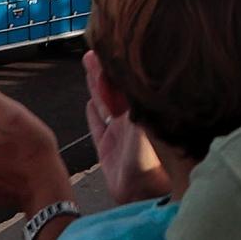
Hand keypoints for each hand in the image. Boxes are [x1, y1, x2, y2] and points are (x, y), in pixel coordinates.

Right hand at [84, 53, 167, 204]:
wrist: (144, 194)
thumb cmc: (150, 160)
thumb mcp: (141, 126)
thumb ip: (133, 104)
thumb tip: (129, 75)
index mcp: (139, 110)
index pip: (126, 81)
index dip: (115, 65)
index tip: (107, 46)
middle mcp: (130, 119)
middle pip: (113, 87)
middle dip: (103, 69)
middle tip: (93, 51)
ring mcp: (118, 134)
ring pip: (104, 102)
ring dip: (96, 85)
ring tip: (90, 65)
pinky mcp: (108, 149)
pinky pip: (98, 126)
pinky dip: (93, 113)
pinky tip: (90, 103)